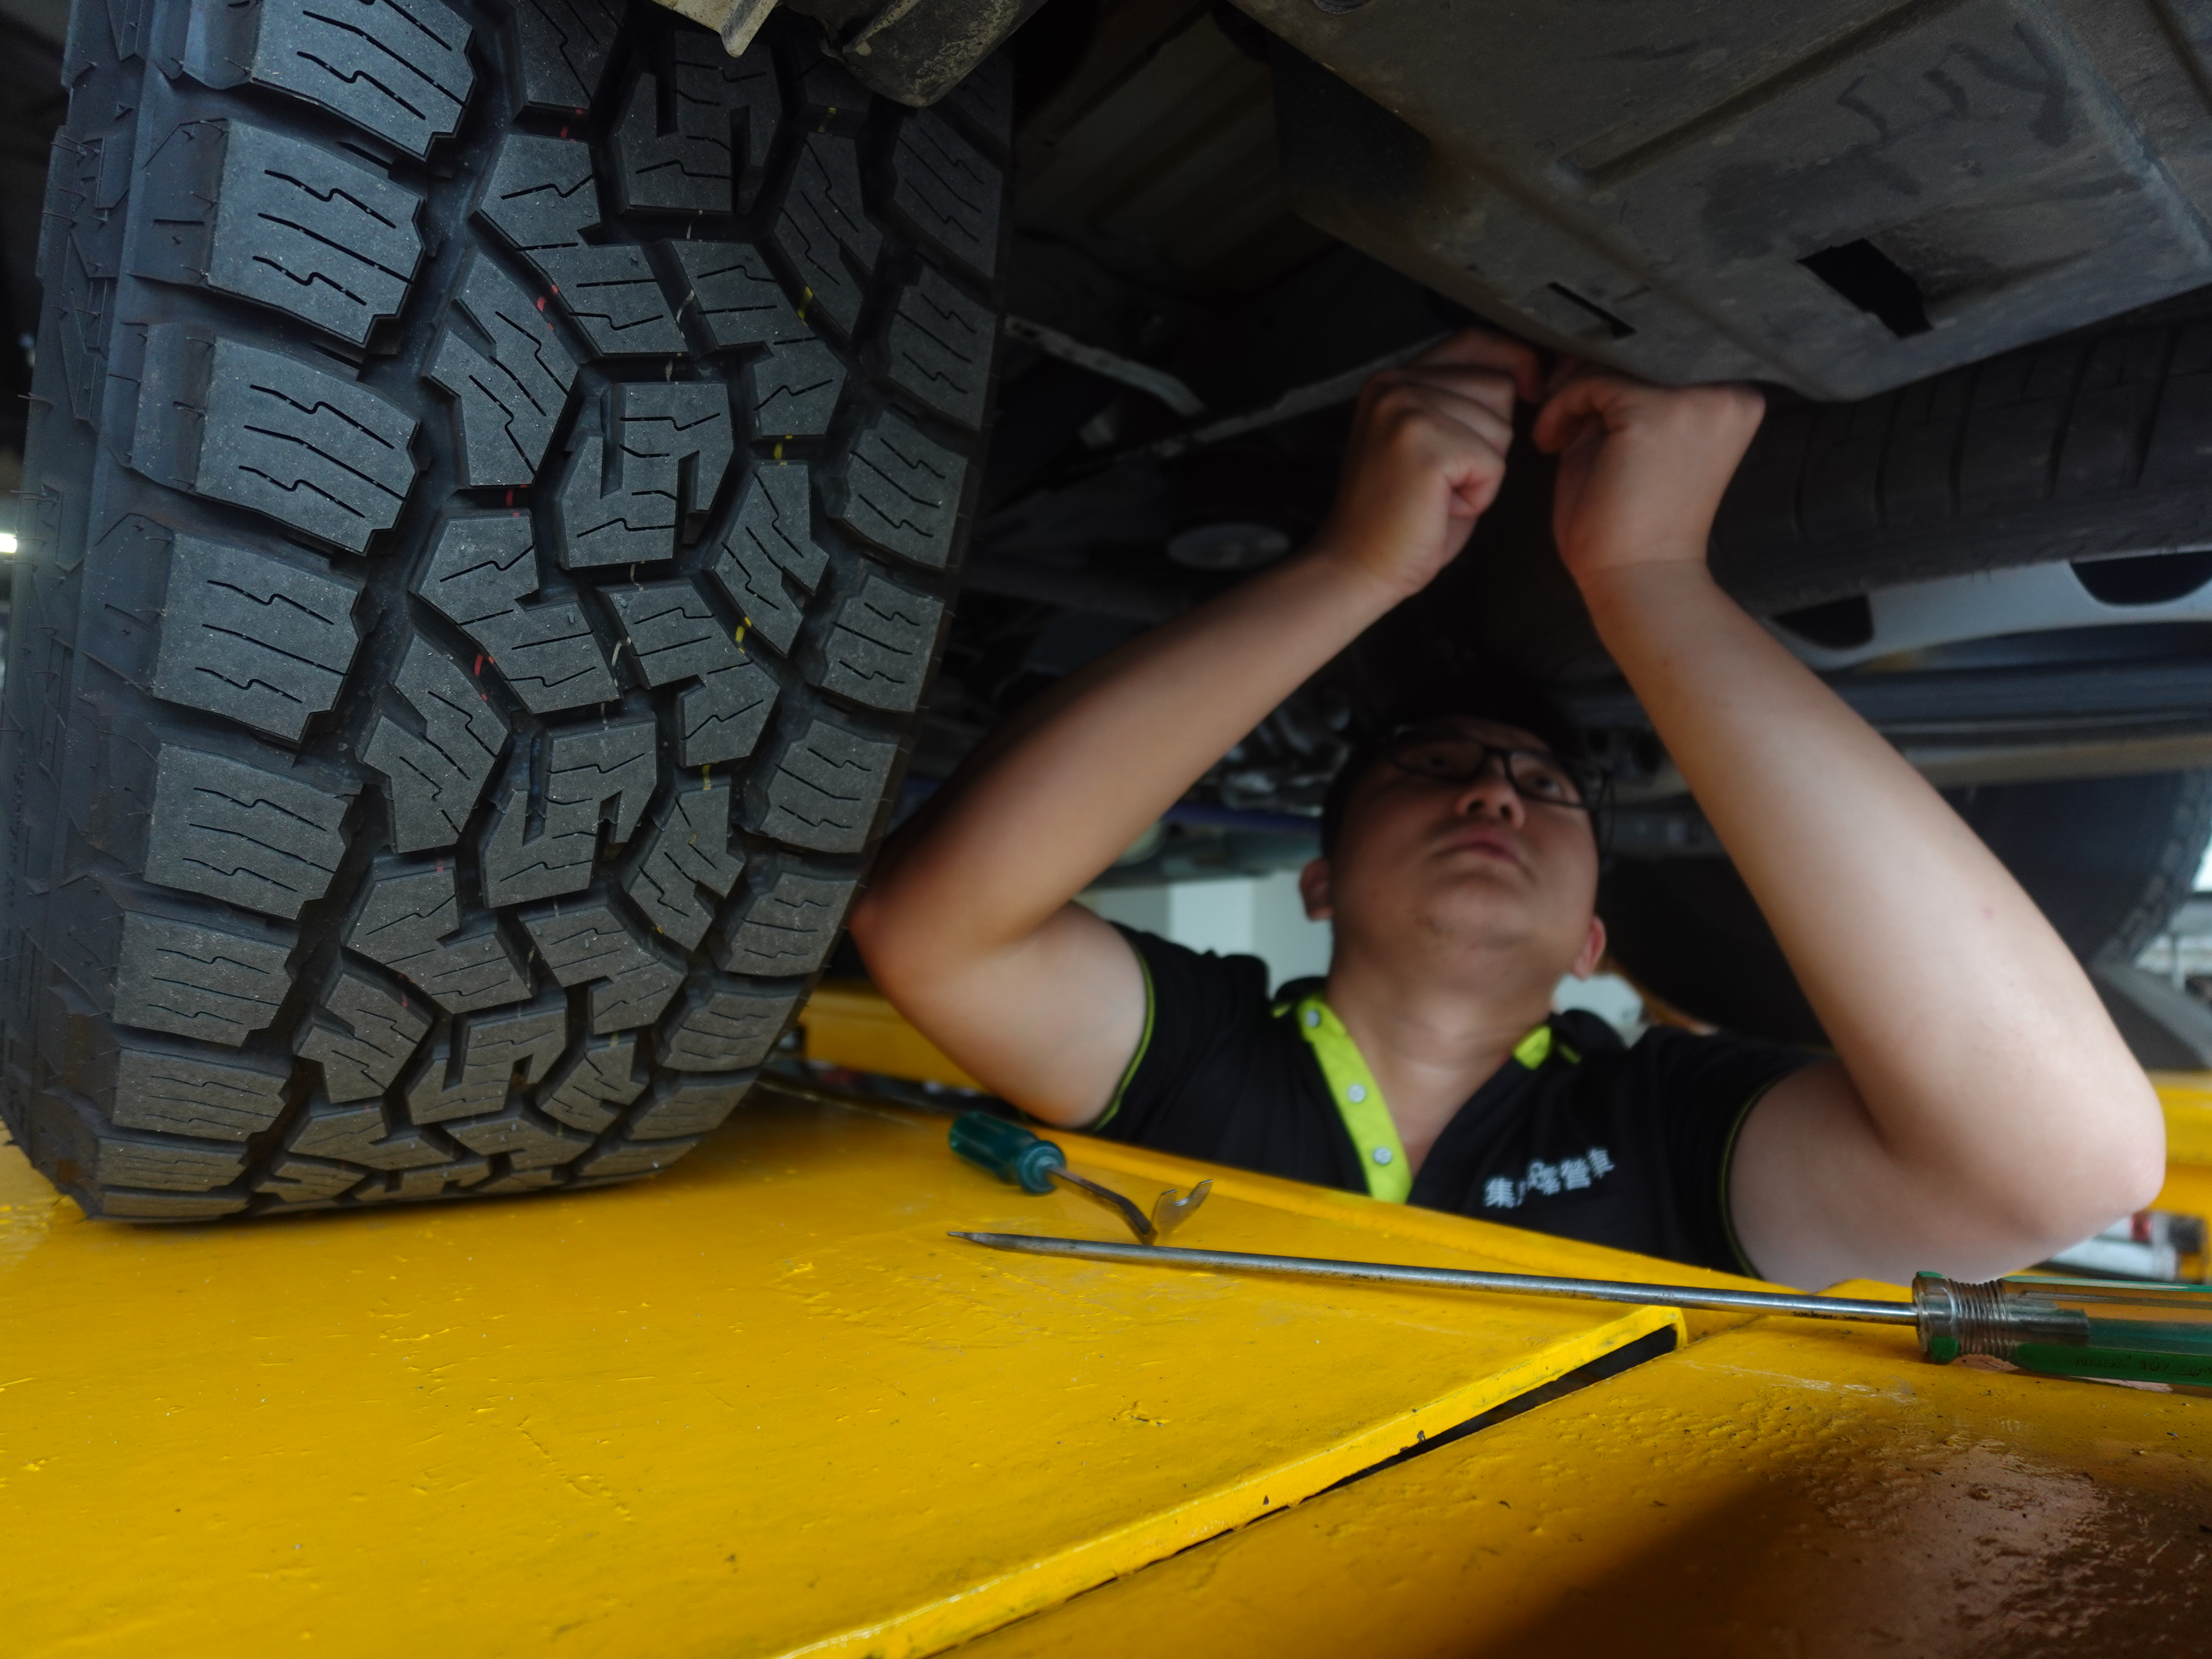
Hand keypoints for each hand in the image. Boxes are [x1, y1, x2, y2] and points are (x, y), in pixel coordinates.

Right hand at [1311, 328, 1542, 598]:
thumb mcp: (1429, 442)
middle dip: (1491, 437)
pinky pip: (1493, 464)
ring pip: (1500, 426)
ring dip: (1484, 470)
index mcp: (1392, 381)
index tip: (1533, 389)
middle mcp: (1394, 386)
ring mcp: (1406, 411)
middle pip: (1497, 385)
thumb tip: (1523, 372)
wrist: (1357, 568)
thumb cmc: (1396, 518)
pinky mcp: (1424, 446)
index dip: (1513, 362)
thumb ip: (1459, 400)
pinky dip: (1479, 496)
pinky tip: (1441, 507)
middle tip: (1446, 477)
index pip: (1473, 341)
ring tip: (1439, 493)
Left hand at [1532, 363, 1763, 587]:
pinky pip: (1589, 385)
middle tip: (1557, 414)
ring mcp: (1695, 401)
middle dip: (1586, 376)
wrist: (1637, 579)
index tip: (1575, 405)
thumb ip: (1614, 399)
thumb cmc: (1630, 523)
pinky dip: (1560, 409)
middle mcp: (1727, 394)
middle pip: (1638, 354)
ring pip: (1611, 365)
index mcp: (1734, 401)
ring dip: (1569, 395)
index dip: (1607, 371)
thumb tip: (1575, 355)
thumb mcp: (1628, 443)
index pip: (1659, 358)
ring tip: (1555, 438)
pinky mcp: (1656, 413)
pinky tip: (1550, 444)